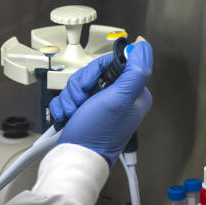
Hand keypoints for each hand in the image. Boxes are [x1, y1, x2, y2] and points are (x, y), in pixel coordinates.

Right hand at [51, 41, 152, 162]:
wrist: (75, 157)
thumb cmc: (97, 133)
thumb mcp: (120, 98)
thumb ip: (135, 71)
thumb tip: (142, 48)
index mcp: (132, 93)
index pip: (112, 63)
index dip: (95, 70)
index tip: (91, 85)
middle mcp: (117, 98)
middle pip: (92, 73)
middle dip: (80, 87)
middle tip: (82, 102)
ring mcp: (99, 105)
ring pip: (78, 84)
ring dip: (70, 98)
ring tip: (74, 112)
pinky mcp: (83, 111)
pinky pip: (68, 97)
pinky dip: (63, 106)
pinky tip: (68, 117)